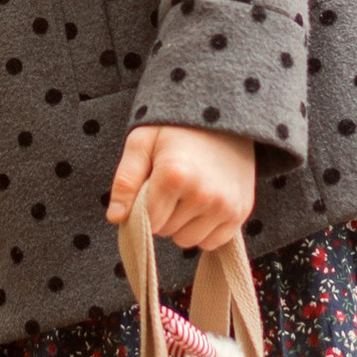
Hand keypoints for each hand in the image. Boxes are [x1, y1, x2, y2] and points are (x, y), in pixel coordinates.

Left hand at [107, 121, 255, 253]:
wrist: (223, 114)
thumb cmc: (176, 129)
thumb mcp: (142, 143)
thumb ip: (125, 180)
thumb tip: (115, 218)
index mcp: (174, 175)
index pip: (148, 221)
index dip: (143, 208)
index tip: (151, 187)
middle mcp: (203, 194)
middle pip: (167, 232)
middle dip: (162, 215)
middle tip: (171, 186)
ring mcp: (225, 205)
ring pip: (188, 241)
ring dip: (182, 225)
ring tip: (187, 194)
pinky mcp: (241, 212)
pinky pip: (212, 242)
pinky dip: (204, 230)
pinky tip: (203, 205)